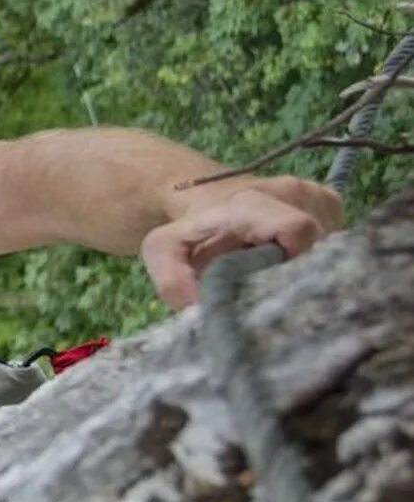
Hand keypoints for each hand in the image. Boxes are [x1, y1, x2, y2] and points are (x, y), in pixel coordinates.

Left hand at [141, 175, 343, 309]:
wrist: (204, 198)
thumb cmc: (188, 230)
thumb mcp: (163, 252)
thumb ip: (172, 279)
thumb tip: (200, 309)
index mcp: (253, 204)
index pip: (298, 229)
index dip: (291, 264)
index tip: (271, 284)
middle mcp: (292, 192)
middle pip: (318, 246)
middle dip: (295, 273)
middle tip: (267, 282)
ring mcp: (315, 195)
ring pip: (330, 245)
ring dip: (305, 265)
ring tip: (273, 267)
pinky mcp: (331, 202)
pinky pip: (338, 237)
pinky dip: (316, 254)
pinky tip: (290, 257)